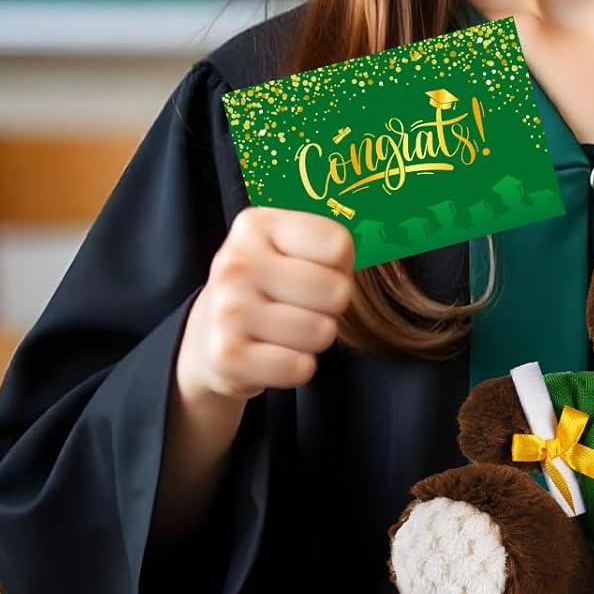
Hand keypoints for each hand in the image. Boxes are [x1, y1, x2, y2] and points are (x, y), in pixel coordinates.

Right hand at [177, 207, 355, 403]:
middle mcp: (236, 263)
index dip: (341, 265)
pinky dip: (297, 366)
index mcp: (256, 225)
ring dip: (314, 337)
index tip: (317, 269)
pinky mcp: (228, 356)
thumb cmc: (266, 283)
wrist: (206, 333)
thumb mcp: (286, 245)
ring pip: (322, 332)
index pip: (339, 245)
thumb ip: (327, 243)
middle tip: (303, 304)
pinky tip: (273, 352)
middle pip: (337, 292)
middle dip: (331, 305)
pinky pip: (301, 368)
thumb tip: (387, 239)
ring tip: (286, 327)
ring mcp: (228, 311)